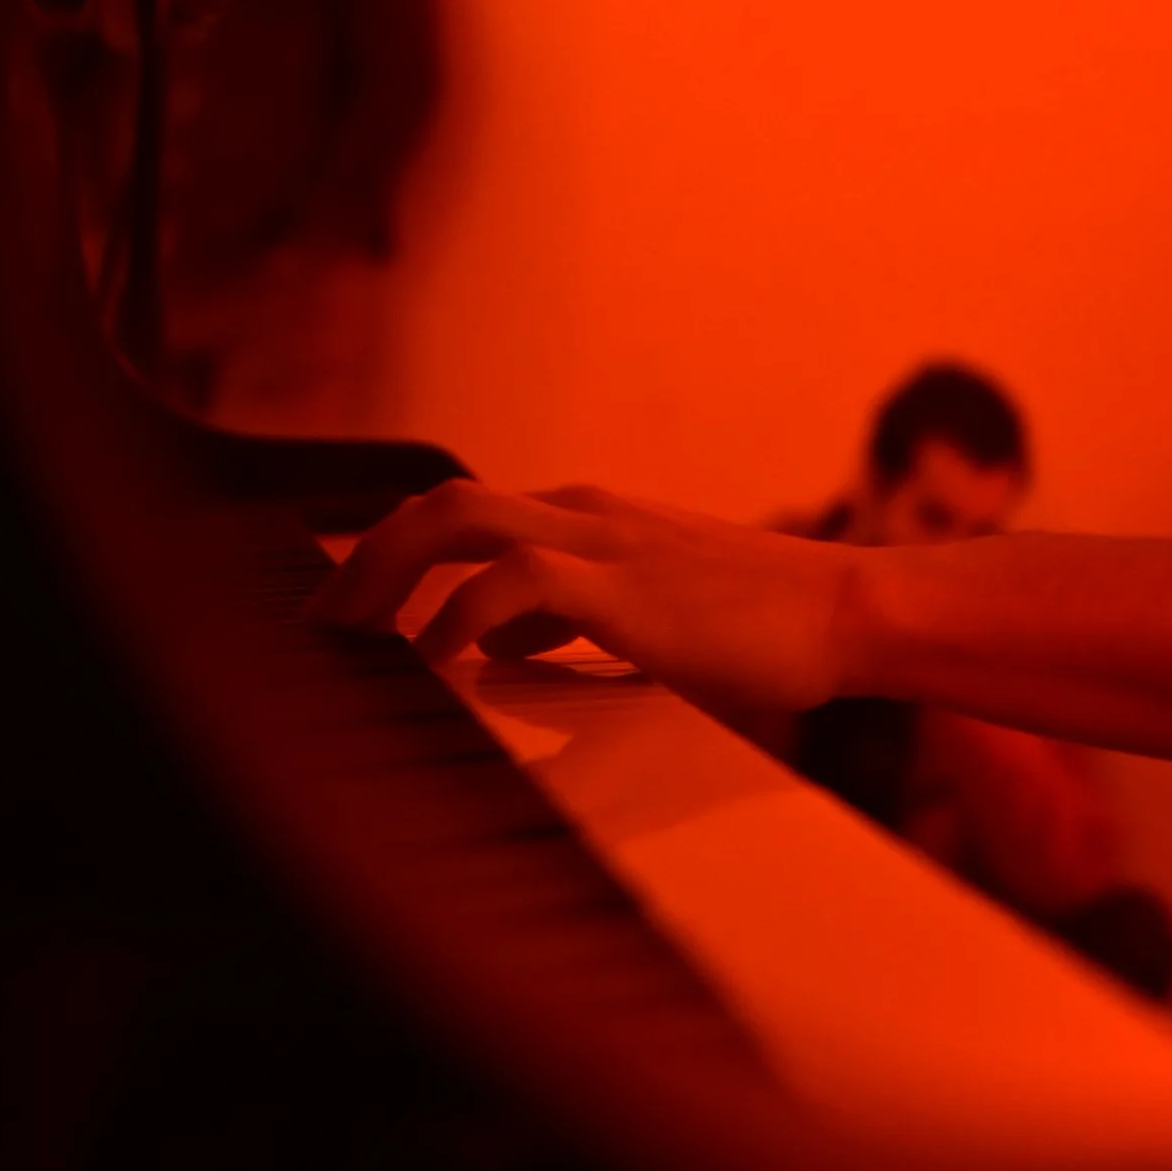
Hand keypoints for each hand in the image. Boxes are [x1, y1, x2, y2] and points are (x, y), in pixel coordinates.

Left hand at [314, 479, 859, 716]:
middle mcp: (583, 514)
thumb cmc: (762, 629)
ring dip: (386, 576)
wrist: (854, 610)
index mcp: (586, 520)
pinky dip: (459, 621)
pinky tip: (436, 666)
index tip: (338, 610)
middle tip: (317, 633)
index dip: (384, 554)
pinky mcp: (628, 587)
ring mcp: (604, 542)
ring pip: (456, 519)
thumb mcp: (645, 617)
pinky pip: (516, 583)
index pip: (458, 514)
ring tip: (351, 643)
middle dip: (361, 561)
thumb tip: (491, 653)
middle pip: (435, 505)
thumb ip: (566, 624)